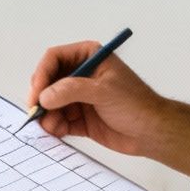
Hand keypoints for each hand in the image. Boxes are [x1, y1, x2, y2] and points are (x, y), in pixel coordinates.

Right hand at [30, 42, 189, 173]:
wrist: (152, 133)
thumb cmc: (136, 105)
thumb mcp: (103, 91)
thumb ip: (71, 90)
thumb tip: (44, 96)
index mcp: (89, 57)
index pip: (54, 58)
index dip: (42, 75)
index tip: (37, 94)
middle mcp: (81, 75)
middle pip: (47, 81)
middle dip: (41, 98)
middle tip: (38, 112)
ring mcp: (79, 97)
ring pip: (50, 103)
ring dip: (47, 115)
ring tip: (53, 126)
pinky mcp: (79, 118)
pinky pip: (57, 120)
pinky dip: (54, 126)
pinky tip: (59, 131)